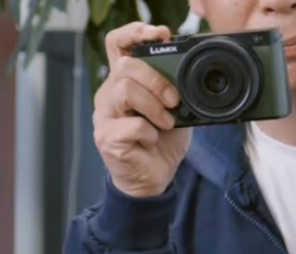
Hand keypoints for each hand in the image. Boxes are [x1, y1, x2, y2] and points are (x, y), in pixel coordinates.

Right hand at [92, 22, 191, 198]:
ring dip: (153, 106)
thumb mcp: (174, 109)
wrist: (153, 179)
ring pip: (125, 90)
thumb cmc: (160, 142)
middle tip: (174, 100)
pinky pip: (131, 126)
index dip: (135, 32)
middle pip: (125, 66)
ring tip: (166, 122)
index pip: (118, 44)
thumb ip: (176, 88)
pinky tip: (152, 141)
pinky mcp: (107, 139)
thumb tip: (191, 70)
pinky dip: (149, 133)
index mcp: (124, 81)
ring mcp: (104, 116)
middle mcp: (109, 94)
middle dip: (156, 80)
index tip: (160, 35)